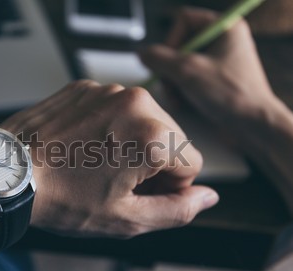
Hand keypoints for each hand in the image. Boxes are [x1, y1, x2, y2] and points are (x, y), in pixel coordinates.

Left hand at [1, 80, 218, 237]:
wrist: (7, 174)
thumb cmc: (61, 198)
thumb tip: (208, 198)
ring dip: (132, 143)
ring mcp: (108, 90)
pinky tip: (85, 146)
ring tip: (98, 164)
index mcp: (152, 136)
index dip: (170, 186)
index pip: (192, 164)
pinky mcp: (85, 87)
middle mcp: (136, 102)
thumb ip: (176, 210)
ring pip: (145, 120)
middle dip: (154, 163)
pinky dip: (110, 127)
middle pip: (172, 138)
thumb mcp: (125, 218)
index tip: (140, 193)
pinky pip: (116, 108)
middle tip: (117, 182)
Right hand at [140, 7, 283, 125]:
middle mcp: (222, 41)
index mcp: (224, 28)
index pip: (184, 20)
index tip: (168, 63)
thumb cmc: (229, 94)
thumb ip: (159, 59)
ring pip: (181, 65)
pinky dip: (181, 91)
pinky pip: (188, 79)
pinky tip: (184, 104)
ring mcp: (218, 62)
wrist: (254, 125)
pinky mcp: (215, 81)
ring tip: (178, 99)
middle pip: (179, 45)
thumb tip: (141, 53)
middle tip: (171, 86)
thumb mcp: (187, 72)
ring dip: (173, 83)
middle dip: (170, 69)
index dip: (170, 41)